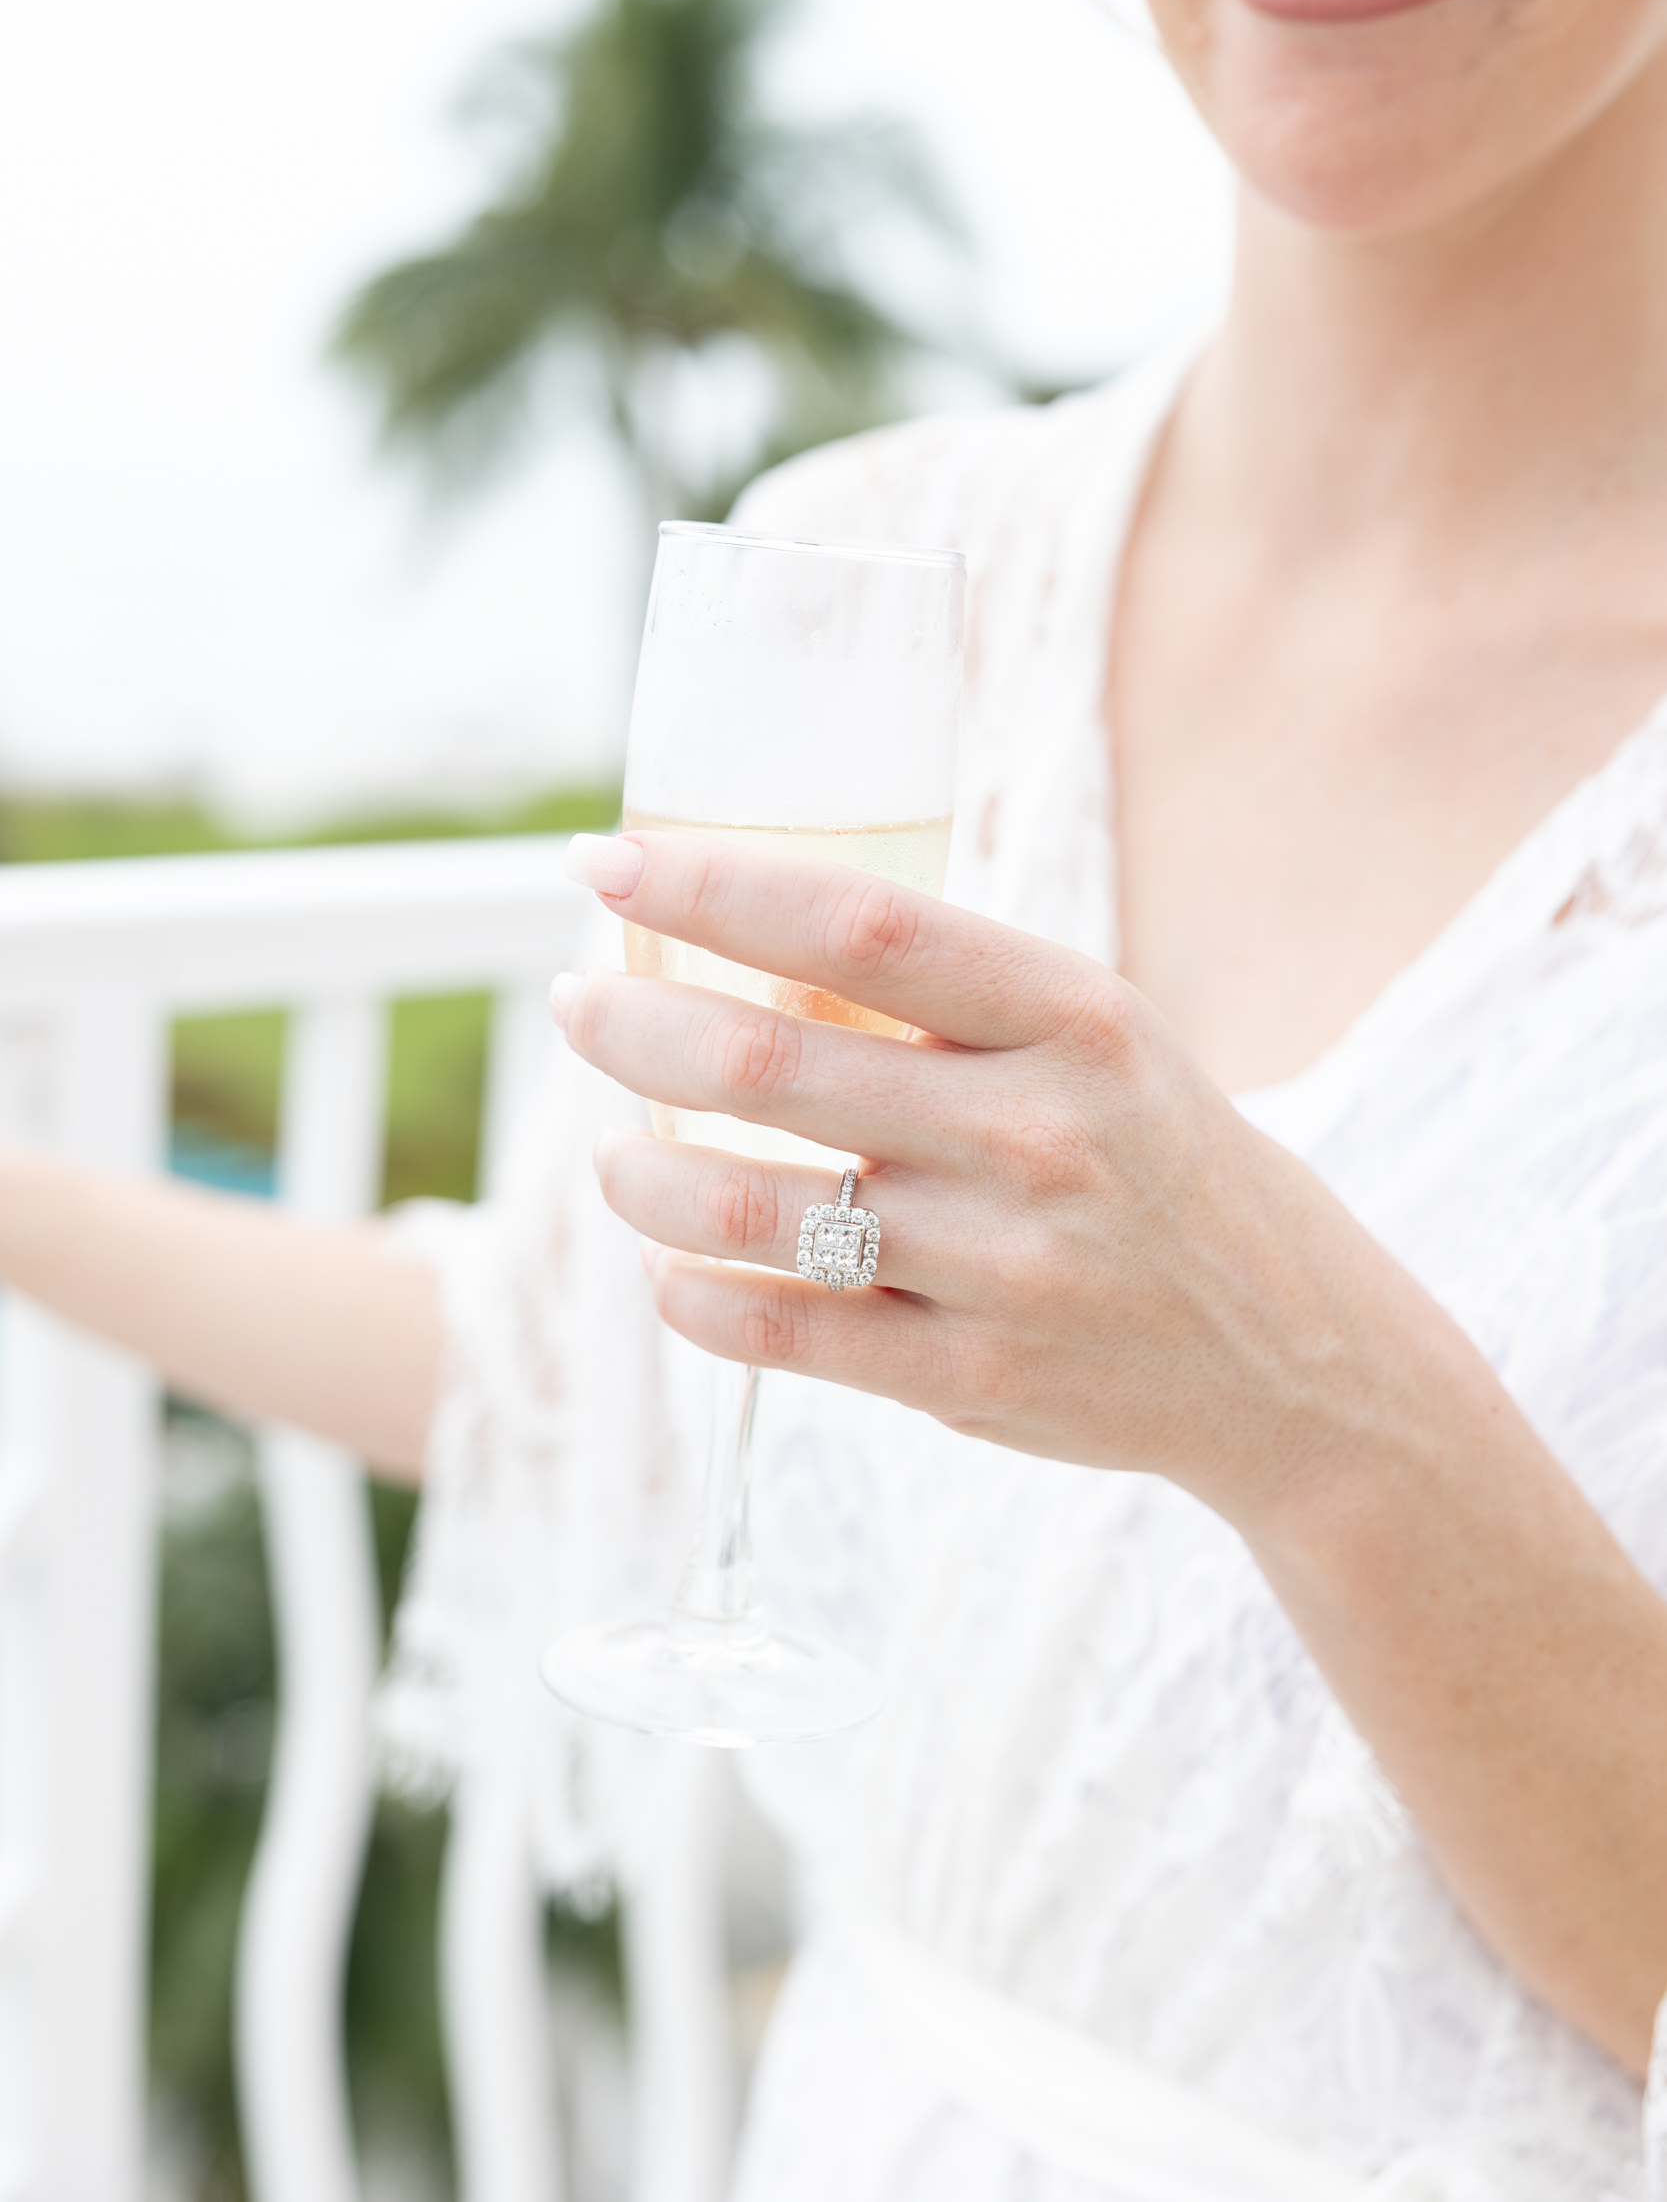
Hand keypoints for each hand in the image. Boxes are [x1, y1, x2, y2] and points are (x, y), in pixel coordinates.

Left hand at [554, 829, 1455, 1538]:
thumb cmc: (1161, 1165)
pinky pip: (785, 1336)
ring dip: (642, 1179)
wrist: (1297, 1361)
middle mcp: (1041, 1132)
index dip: (711, 887)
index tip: (604, 866)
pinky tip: (671, 1269)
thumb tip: (741, 945)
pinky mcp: (974, 1381)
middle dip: (633, 1029)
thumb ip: (948, 1002)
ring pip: (754, 1212)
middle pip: (771, 1066)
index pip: (860, 927)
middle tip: (575, 1009)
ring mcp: (1007, 1266)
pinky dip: (697, 1297)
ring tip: (613, 1159)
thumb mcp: (1098, 1042)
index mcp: (1076, 1016)